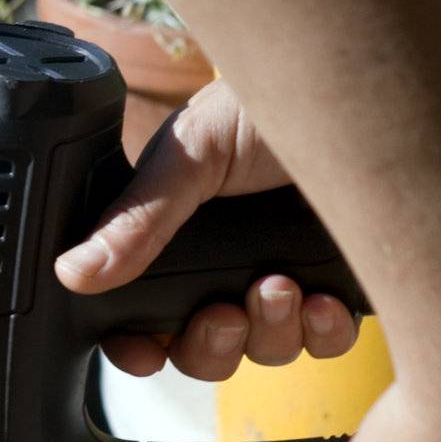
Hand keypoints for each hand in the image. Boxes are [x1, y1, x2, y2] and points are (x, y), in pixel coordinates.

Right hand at [53, 79, 358, 380]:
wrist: (366, 88)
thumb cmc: (274, 98)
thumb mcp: (192, 152)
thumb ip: (135, 219)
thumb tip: (74, 272)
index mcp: (176, 237)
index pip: (143, 316)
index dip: (139, 345)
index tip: (147, 352)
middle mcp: (227, 267)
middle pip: (200, 352)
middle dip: (210, 345)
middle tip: (225, 314)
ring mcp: (283, 280)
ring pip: (262, 353)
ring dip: (268, 333)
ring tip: (280, 284)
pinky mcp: (337, 287)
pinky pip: (323, 344)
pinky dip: (321, 332)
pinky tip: (323, 297)